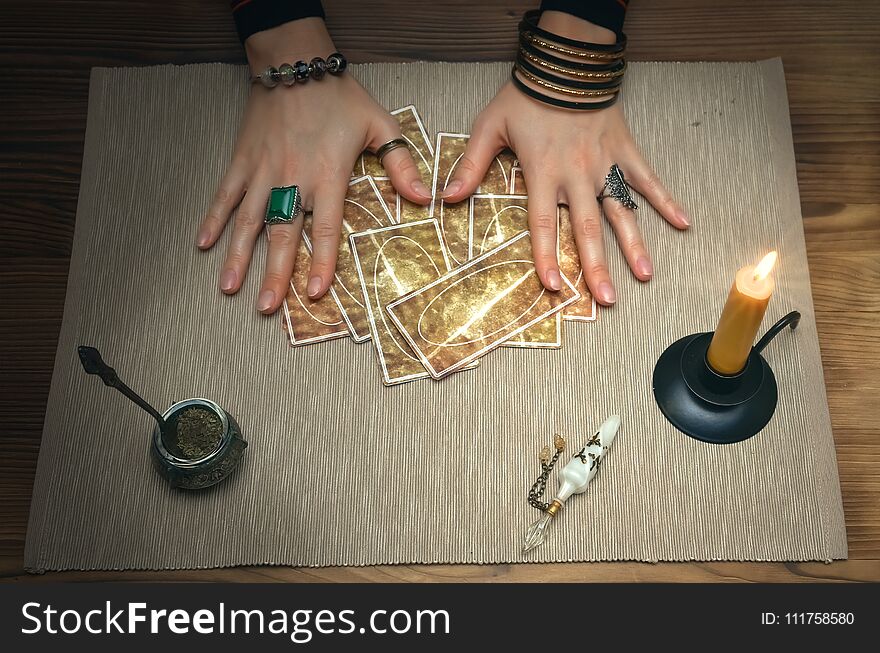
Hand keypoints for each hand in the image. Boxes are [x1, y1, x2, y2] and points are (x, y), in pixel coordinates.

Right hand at [196, 18, 431, 312]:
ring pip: (249, 221)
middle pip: (283, 235)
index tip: (317, 293)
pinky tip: (202, 244)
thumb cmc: (340, 97)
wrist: (295, 62)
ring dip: (238, 256)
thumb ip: (401, 164)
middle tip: (267, 307)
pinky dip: (213, 218)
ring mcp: (263, 171)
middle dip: (274, 274)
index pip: (325, 229)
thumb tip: (426, 198)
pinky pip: (225, 194)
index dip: (322, 262)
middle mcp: (293, 179)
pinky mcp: (243, 160)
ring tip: (229, 287)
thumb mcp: (379, 125)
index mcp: (328, 176)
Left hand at [442, 14, 688, 305]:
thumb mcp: (490, 127)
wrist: (566, 64)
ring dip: (635, 244)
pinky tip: (684, 222)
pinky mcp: (625, 151)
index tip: (553, 286)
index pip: (544, 223)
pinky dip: (666, 199)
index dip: (548, 255)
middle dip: (597, 266)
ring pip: (622, 210)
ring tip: (645, 276)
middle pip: (588, 227)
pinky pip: (647, 178)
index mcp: (543, 173)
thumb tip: (449, 197)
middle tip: (606, 299)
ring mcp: (605, 164)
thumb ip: (471, 164)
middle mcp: (577, 175)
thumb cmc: (525, 97)